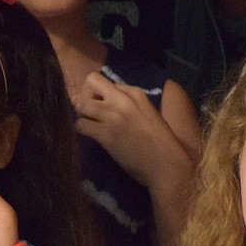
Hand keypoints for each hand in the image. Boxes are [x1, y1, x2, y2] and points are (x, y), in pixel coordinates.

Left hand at [73, 72, 185, 187]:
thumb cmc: (159, 142)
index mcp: (135, 92)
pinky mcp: (105, 134)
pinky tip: (90, 136)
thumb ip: (128, 104)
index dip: (99, 94)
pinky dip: (81, 130)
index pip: (105, 82)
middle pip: (90, 83)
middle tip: (91, 113)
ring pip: (82, 104)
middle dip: (85, 96)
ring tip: (91, 126)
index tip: (102, 107)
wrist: (165, 163)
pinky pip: (81, 125)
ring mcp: (113, 116)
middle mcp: (122, 99)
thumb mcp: (146, 112)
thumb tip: (106, 102)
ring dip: (83, 115)